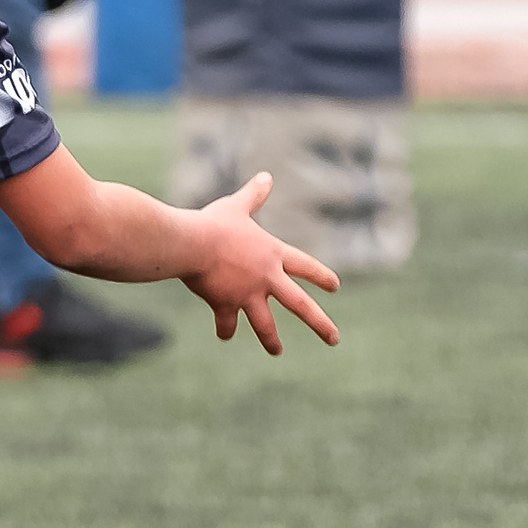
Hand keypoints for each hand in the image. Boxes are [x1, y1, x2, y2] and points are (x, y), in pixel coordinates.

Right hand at [177, 174, 340, 353]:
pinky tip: (225, 334)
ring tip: (277, 351)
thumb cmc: (214, 222)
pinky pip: (227, 323)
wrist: (192, 243)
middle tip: (334, 339)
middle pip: (300, 305)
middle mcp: (267, 278)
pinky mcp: (226, 305)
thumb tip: (266, 176)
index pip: (305, 266)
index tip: (335, 287)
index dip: (321, 275)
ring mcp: (248, 295)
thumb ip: (253, 195)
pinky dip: (226, 329)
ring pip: (266, 325)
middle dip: (320, 324)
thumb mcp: (236, 206)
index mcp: (273, 254)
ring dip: (272, 341)